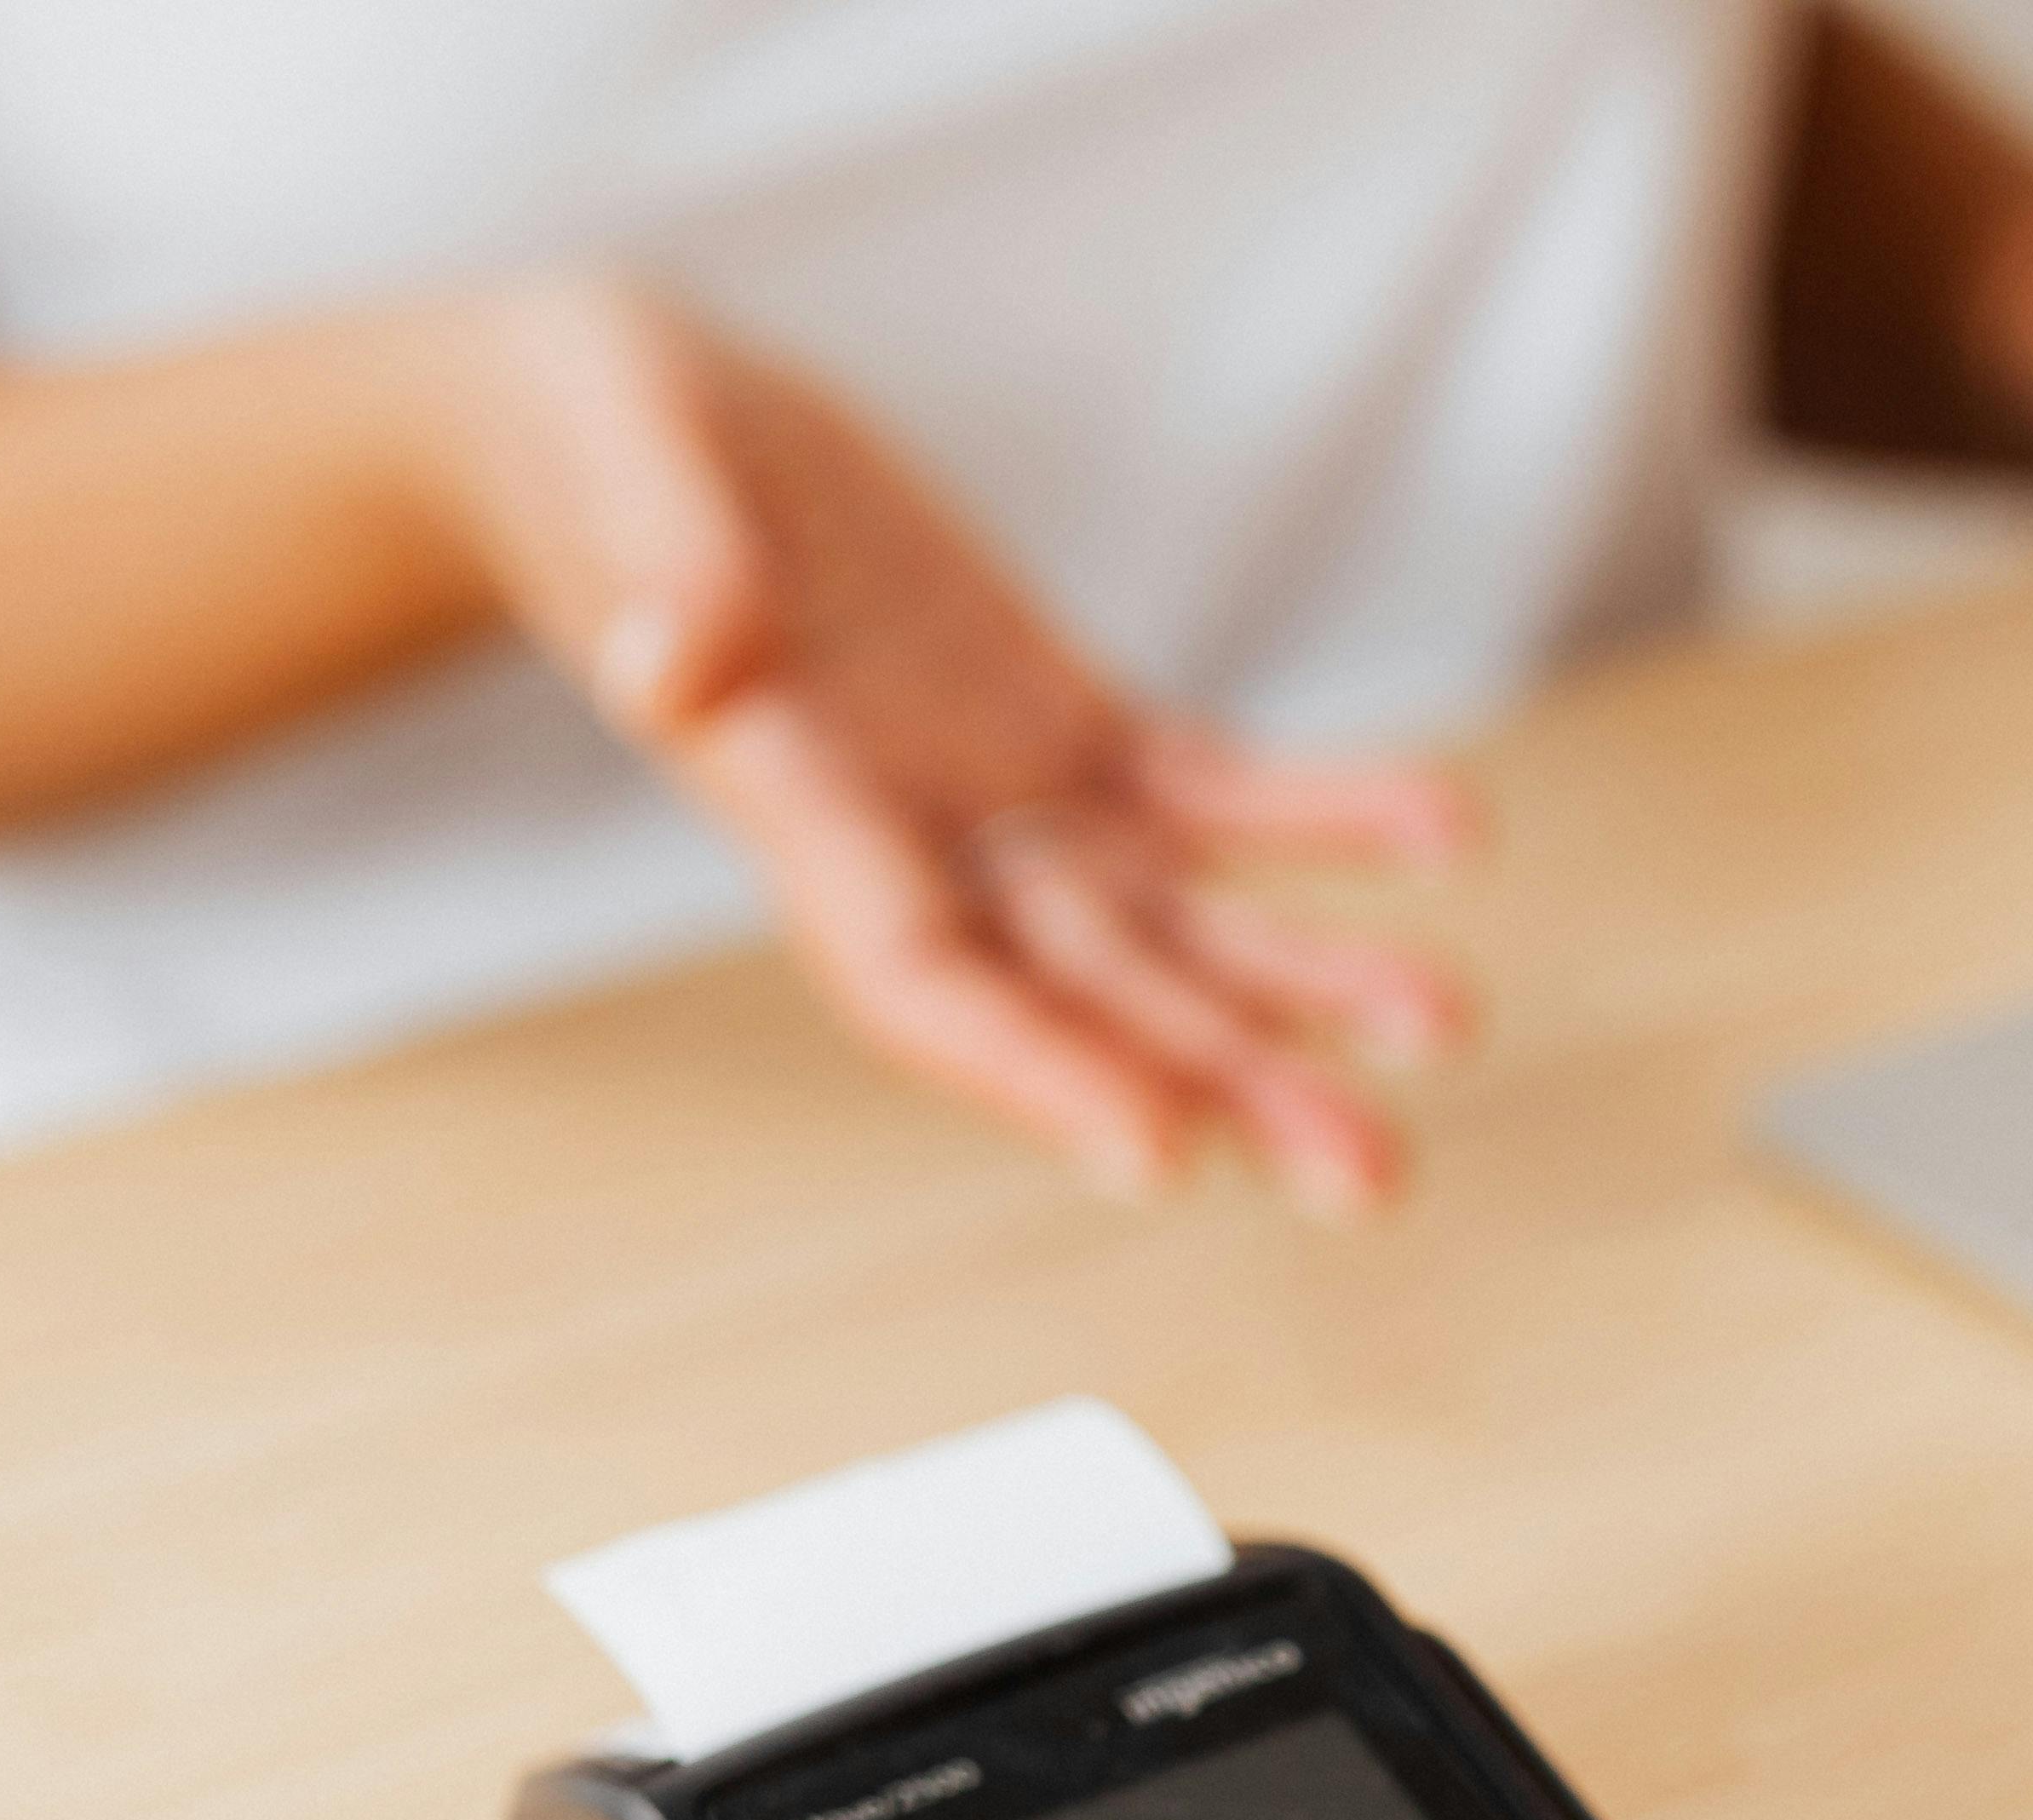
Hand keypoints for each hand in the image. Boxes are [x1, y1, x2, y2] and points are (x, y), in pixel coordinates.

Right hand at [421, 280, 1470, 1209]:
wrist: (622, 432)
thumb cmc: (592, 451)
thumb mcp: (616, 472)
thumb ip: (663, 572)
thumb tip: (673, 660)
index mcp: (798, 815)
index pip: (925, 988)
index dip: (1038, 1076)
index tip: (1158, 1158)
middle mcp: (915, 847)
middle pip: (1088, 1002)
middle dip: (1229, 1086)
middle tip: (1372, 1173)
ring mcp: (999, 802)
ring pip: (1174, 934)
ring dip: (1305, 985)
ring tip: (1438, 1024)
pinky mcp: (1060, 730)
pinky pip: (1210, 798)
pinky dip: (1322, 819)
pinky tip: (1439, 830)